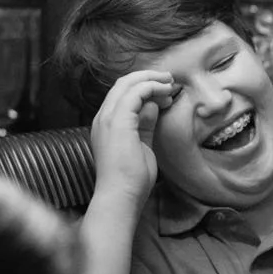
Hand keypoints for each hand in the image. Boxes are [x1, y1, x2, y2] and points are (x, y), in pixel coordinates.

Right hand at [88, 69, 172, 205]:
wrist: (120, 196)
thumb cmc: (131, 179)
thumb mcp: (142, 145)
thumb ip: (145, 125)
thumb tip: (154, 106)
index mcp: (106, 124)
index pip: (121, 94)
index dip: (143, 87)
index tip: (165, 91)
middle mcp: (102, 118)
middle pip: (122, 84)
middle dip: (147, 77)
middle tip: (169, 79)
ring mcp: (107, 118)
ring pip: (127, 84)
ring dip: (151, 80)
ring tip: (170, 84)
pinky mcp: (118, 121)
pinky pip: (135, 93)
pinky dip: (152, 88)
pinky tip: (166, 93)